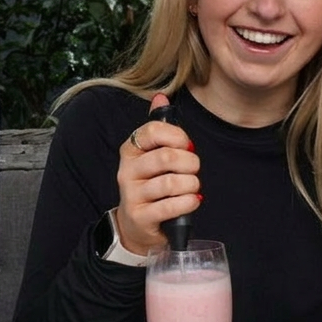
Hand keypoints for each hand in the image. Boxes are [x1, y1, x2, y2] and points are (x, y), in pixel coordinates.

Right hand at [114, 92, 200, 255]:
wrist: (138, 224)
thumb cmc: (152, 184)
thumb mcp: (152, 154)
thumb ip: (158, 127)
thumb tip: (160, 96)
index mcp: (131, 149)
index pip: (154, 131)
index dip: (179, 137)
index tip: (187, 146)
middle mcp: (127, 170)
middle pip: (167, 157)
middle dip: (190, 163)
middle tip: (194, 170)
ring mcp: (131, 195)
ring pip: (171, 183)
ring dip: (191, 185)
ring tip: (192, 188)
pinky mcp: (140, 217)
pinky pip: (170, 207)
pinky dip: (188, 203)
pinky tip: (192, 201)